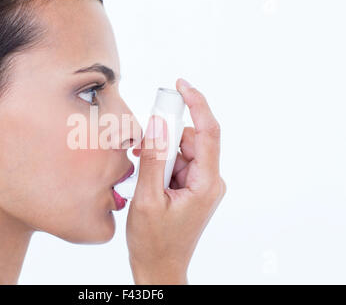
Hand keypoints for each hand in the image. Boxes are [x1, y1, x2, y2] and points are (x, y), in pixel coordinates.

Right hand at [126, 78, 225, 284]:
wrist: (160, 267)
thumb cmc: (154, 242)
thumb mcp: (148, 199)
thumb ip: (153, 159)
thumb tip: (156, 124)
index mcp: (206, 183)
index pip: (207, 132)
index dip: (196, 104)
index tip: (181, 85)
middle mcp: (209, 181)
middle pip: (190, 140)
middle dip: (166, 138)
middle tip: (142, 145)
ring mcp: (201, 185)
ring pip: (181, 151)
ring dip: (160, 154)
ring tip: (144, 174)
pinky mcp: (192, 188)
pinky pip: (177, 164)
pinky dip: (162, 164)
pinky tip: (149, 179)